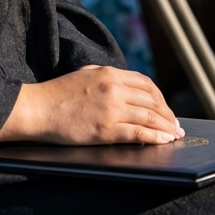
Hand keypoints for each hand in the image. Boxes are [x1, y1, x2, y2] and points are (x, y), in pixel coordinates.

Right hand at [0, 65, 183, 145]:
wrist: (38, 108)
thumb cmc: (58, 93)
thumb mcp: (85, 75)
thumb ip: (107, 77)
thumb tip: (127, 86)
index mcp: (109, 73)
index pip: (146, 84)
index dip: (161, 97)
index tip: (166, 108)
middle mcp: (114, 88)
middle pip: (153, 100)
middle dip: (168, 114)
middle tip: (176, 125)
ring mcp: (111, 109)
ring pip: (150, 117)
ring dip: (167, 127)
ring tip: (175, 135)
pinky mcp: (106, 129)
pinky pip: (139, 133)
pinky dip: (157, 137)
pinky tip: (165, 141)